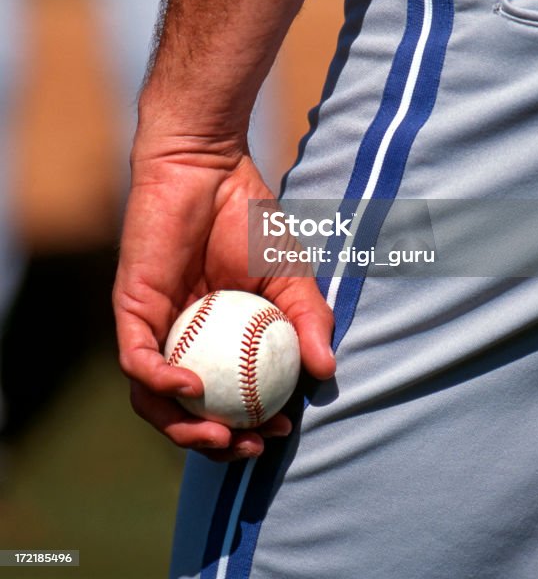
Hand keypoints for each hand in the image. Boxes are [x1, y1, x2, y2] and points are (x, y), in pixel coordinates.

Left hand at [113, 127, 335, 461]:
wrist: (209, 169)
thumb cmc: (249, 219)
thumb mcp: (291, 278)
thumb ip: (308, 321)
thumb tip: (327, 370)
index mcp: (218, 341)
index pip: (225, 400)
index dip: (248, 427)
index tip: (280, 429)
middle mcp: (181, 341)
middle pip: (185, 412)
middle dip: (213, 443)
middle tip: (248, 448)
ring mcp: (154, 327)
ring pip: (153, 399)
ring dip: (181, 428)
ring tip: (220, 437)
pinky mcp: (131, 308)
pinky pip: (137, 359)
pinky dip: (160, 382)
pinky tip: (192, 388)